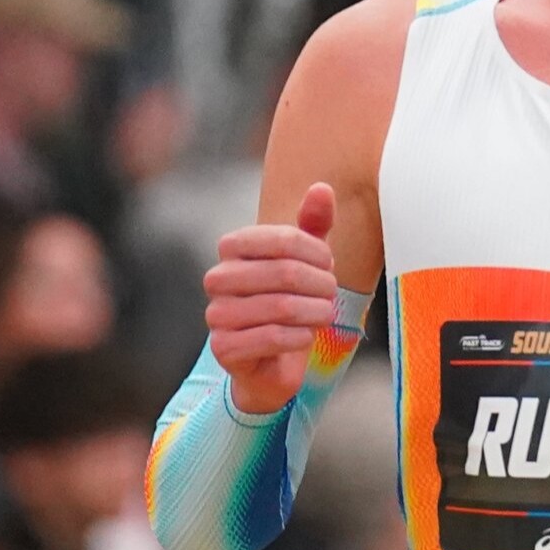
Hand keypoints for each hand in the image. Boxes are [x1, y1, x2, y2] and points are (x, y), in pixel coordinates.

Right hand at [204, 183, 337, 414]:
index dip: (317, 252)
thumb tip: (322, 188)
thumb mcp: (307, 260)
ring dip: (315, 312)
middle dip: (321, 285)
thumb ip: (313, 225)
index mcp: (232, 248)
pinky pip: (271, 337)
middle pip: (284, 272)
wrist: (272, 361)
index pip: (282, 238)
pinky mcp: (224, 349)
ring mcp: (217, 314)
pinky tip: (305, 337)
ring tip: (324, 314)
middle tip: (332, 294)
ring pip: (281, 307)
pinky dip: (300, 338)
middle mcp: (217, 278)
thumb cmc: (291, 300)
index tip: (329, 265)